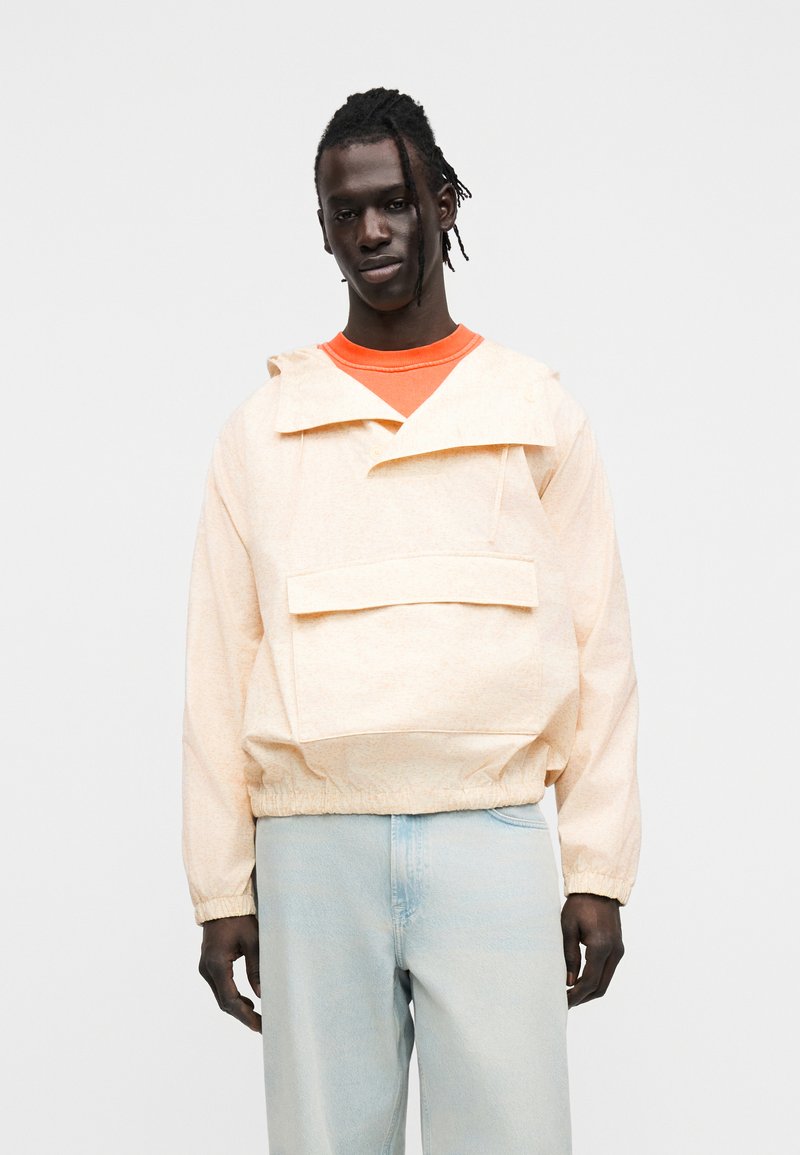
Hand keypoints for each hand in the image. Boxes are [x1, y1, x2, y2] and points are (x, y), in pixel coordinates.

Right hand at [199, 914, 261, 1032]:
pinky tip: (246, 1000)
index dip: (246, 1015)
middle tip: (261, 1026)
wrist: (222, 902)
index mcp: (217, 964)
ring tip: (257, 1016)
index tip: (260, 1025)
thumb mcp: (253, 942)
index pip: (230, 1000)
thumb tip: (262, 994)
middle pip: (224, 1002)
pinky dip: (232, 996)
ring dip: (237, 1007)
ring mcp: (205, 968)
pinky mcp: (209, 965)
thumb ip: (256, 969)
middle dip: (243, 1015)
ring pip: (221, 996)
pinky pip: (219, 987)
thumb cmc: (239, 919)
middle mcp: (207, 969)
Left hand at [561, 893, 624, 1008]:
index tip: (563, 1002)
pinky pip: (607, 971)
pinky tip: (580, 981)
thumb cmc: (579, 905)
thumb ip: (569, 955)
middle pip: (600, 987)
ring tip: (571, 994)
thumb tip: (570, 982)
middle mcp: (614, 951)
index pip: (589, 981)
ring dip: (589, 991)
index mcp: (601, 946)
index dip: (576, 995)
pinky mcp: (617, 948)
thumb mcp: (568, 928)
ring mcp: (618, 951)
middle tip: (565, 1002)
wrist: (598, 889)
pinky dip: (595, 980)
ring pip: (605, 981)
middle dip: (583, 998)